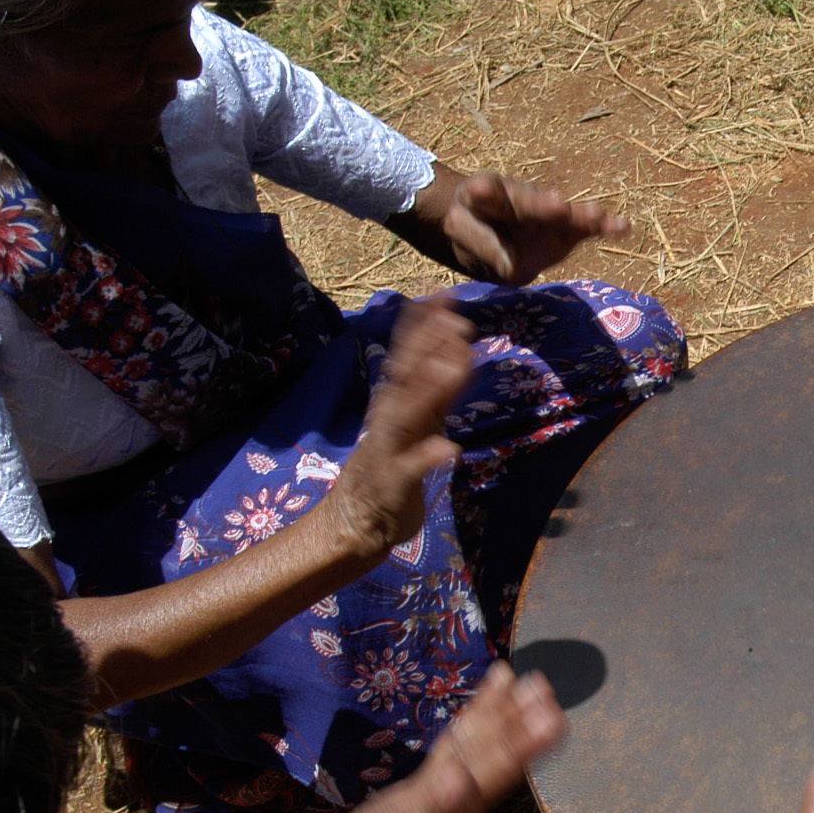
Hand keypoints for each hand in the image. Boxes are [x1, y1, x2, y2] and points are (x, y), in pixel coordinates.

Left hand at [233, 662, 566, 812]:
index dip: (437, 807)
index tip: (460, 779)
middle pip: (458, 776)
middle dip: (500, 747)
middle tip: (543, 712)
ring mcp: (415, 796)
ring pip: (463, 753)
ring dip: (502, 720)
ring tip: (539, 687)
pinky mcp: (425, 789)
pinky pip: (460, 747)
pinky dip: (484, 713)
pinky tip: (504, 681)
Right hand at [324, 299, 470, 557]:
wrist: (357, 521)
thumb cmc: (391, 466)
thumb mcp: (417, 421)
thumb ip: (436, 389)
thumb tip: (456, 348)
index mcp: (397, 401)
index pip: (411, 355)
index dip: (427, 324)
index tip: (445, 291)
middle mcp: (391, 418)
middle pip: (408, 375)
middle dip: (428, 346)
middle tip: (455, 316)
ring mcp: (389, 448)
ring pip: (408, 415)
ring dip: (428, 391)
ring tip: (451, 368)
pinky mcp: (393, 482)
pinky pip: (409, 469)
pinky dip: (427, 457)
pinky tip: (447, 449)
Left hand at [441, 171, 629, 285]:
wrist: (484, 234)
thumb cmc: (468, 228)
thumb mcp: (461, 233)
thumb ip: (482, 243)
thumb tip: (511, 265)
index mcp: (487, 193)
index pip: (485, 192)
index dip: (486, 194)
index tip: (482, 193)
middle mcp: (522, 197)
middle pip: (534, 202)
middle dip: (545, 206)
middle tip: (558, 208)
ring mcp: (547, 212)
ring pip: (565, 214)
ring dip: (581, 216)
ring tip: (598, 217)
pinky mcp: (565, 230)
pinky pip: (585, 228)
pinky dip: (604, 227)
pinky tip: (623, 227)